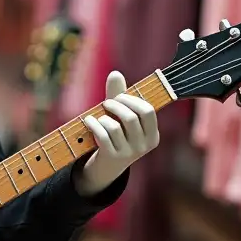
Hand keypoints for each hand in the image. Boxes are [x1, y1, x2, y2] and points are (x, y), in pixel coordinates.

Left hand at [76, 71, 159, 195]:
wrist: (107, 166)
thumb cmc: (117, 135)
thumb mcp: (120, 117)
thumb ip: (119, 95)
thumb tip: (115, 73)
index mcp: (152, 135)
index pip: (148, 111)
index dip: (132, 100)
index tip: (119, 96)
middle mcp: (144, 145)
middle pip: (131, 117)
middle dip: (116, 105)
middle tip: (106, 103)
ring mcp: (129, 153)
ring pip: (115, 127)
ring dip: (104, 117)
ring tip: (98, 115)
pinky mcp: (113, 158)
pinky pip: (103, 136)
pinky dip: (94, 125)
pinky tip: (88, 121)